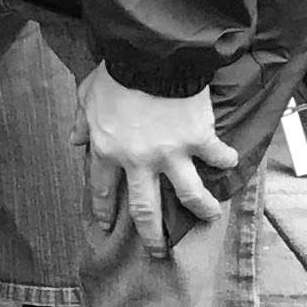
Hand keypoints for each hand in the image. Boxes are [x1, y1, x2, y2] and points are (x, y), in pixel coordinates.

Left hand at [81, 69, 236, 258]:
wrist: (150, 55)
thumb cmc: (116, 73)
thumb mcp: (87, 96)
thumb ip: (81, 121)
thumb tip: (74, 140)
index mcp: (108, 151)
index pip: (103, 191)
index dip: (104, 211)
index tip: (106, 227)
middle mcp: (139, 161)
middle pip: (146, 210)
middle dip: (152, 235)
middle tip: (158, 251)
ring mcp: (172, 154)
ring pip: (189, 196)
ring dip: (201, 209)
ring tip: (210, 216)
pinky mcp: (199, 139)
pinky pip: (218, 157)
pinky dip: (226, 160)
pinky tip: (232, 164)